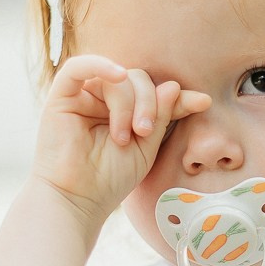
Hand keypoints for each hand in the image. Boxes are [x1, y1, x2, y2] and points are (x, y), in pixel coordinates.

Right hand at [31, 54, 210, 231]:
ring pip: (117, 79)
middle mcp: (105, 101)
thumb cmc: (110, 179)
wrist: (77, 200)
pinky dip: (101, 65)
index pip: (157, 93)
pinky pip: (78, 67)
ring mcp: (83, 97)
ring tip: (124, 136)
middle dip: (149, 102)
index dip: (179, 96)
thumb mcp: (146, 148)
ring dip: (128, 104)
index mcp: (127, 112)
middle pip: (138, 80)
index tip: (203, 102)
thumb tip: (172, 85)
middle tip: (145, 132)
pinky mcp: (61, 97)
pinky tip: (118, 76)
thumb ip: (161, 118)